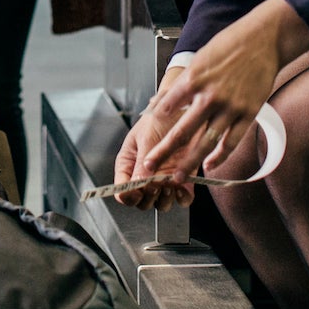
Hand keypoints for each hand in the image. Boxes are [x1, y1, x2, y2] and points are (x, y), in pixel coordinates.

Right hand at [114, 67, 194, 210]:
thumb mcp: (148, 136)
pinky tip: (181, 187)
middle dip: (148, 197)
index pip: (122, 189)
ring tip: (169, 184)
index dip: (128, 195)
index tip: (137, 191)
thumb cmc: (160, 115)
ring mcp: (163, 177)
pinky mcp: (183, 177)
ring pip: (160, 203)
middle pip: (141, 201)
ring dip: (164, 199)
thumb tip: (138, 186)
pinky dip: (182, 197)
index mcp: (129, 162)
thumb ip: (143, 162)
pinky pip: (181, 198)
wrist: (185, 105)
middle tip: (155, 185)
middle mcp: (144, 174)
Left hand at [142, 0, 308, 179]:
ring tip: (178, 177)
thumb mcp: (199, 58)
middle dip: (164, 152)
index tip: (146, 136)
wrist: (263, 40)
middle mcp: (210, 95)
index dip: (155, 124)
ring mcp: (230, 106)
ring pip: (206, 142)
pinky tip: (210, 165)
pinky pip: (232, 140)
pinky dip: (220, 156)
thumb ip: (182, 84)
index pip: (168, 106)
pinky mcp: (248, 112)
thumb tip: (160, 101)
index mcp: (193, 79)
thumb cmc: (228, 45)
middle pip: (182, 131)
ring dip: (190, 162)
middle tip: (150, 167)